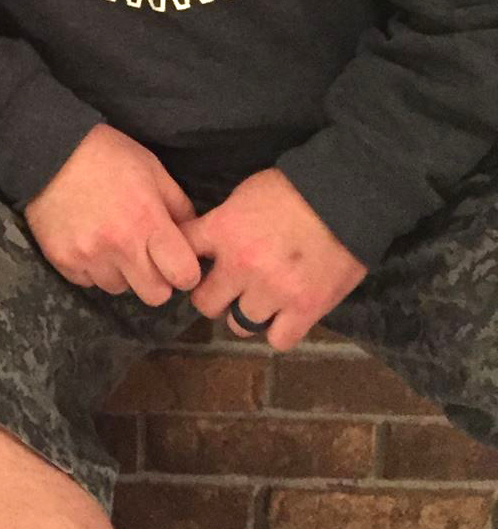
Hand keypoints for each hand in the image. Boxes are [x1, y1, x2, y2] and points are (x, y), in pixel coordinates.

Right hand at [24, 123, 201, 304]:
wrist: (49, 151)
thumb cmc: (108, 155)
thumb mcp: (153, 169)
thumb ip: (178, 206)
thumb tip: (192, 237)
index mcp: (148, 221)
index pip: (184, 276)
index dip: (186, 272)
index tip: (178, 261)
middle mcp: (119, 245)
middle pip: (155, 296)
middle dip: (157, 280)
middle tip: (146, 257)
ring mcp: (88, 256)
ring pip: (119, 289)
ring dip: (121, 273)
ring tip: (111, 243)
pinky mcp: (63, 261)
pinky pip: (88, 282)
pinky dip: (93, 269)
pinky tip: (88, 242)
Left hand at [184, 168, 366, 351]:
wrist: (347, 195)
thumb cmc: (293, 187)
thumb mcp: (243, 196)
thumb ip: (222, 224)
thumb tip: (207, 246)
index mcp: (223, 231)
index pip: (182, 257)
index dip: (184, 264)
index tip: (196, 267)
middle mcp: (242, 266)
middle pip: (205, 303)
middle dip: (214, 296)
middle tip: (229, 289)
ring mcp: (274, 291)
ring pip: (240, 325)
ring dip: (247, 314)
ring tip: (261, 301)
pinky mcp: (306, 308)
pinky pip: (278, 340)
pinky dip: (279, 330)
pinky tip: (285, 315)